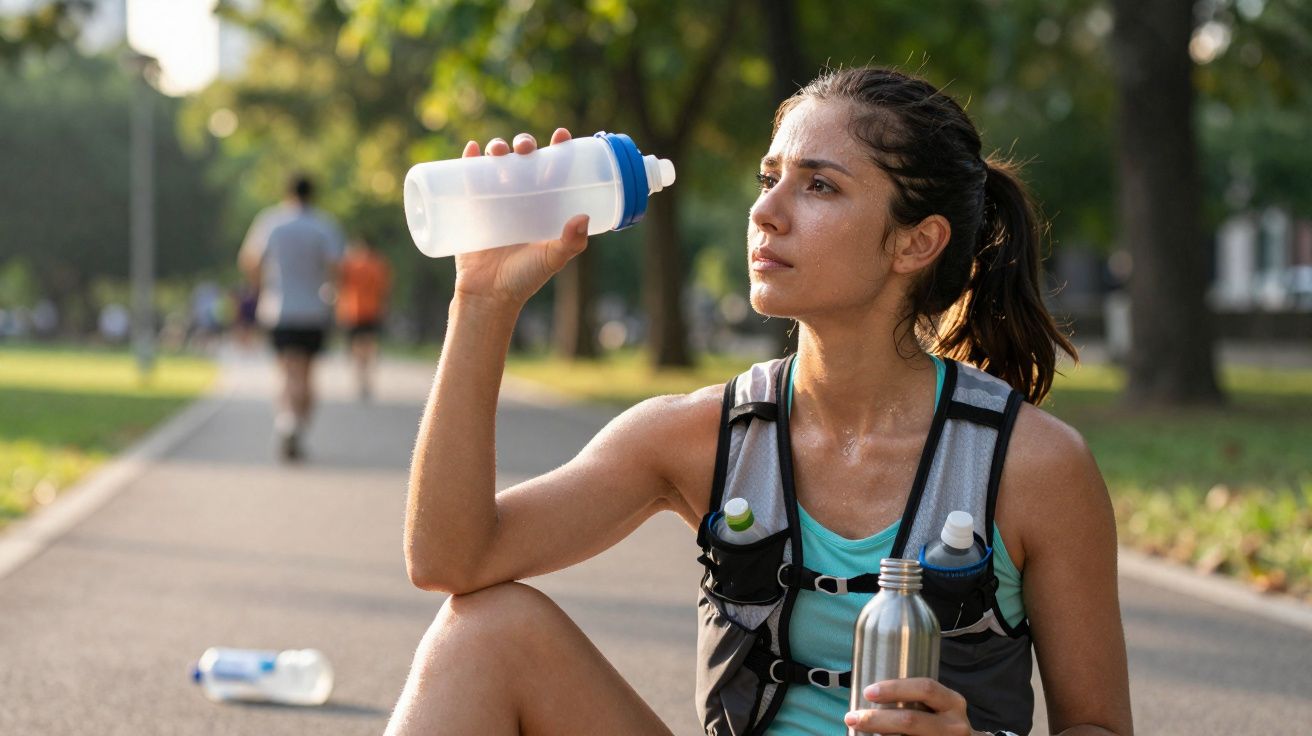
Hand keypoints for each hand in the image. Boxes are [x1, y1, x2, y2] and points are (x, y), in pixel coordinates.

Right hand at [452, 128, 589, 307]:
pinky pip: (468, 178)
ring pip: (496, 164)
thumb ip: (570, 243)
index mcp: (544, 206)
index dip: (558, 150)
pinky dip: (467, 160)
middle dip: (524, 145)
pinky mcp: (471, 209)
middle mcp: (521, 199)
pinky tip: (471, 148)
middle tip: (525, 147)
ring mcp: (495, 202)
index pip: (553, 170)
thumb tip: (583, 217)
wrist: (488, 296)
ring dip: (497, 148)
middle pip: (523, 161)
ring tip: (498, 150)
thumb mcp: (552, 259)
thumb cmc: (524, 279)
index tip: (562, 135)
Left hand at [843, 679, 979, 734]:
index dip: (895, 688)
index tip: (868, 692)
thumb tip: (868, 691)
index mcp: (952, 701)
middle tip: (852, 717)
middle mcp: (954, 724)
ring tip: (858, 729)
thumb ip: (916, 696)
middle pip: (910, 720)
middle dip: (877, 719)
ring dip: (879, 735)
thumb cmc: (942, 719)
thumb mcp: (939, 704)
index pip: (925, 688)